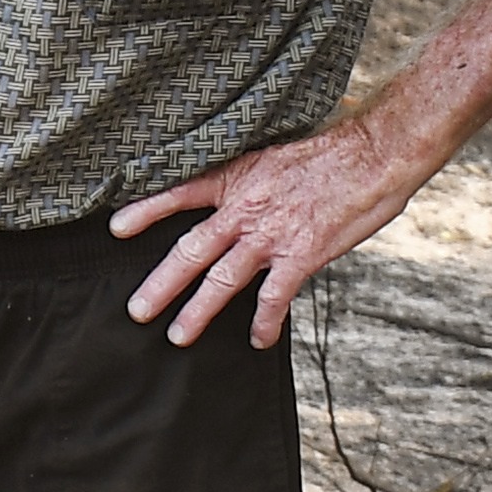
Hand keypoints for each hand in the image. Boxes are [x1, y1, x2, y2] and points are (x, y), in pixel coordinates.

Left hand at [110, 111, 436, 347]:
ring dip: (198, 311)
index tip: (116, 228)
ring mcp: (270, 235)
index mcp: (237, 177)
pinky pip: (274, 297)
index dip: (145, 211)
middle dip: (160, 284)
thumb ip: (252, 176)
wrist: (375, 153)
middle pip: (190, 251)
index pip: (178, 193)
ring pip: (222, 280)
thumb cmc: (332, 149)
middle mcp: (245, 209)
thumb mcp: (277, 151)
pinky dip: (264, 322)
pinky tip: (258, 341)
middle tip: (136, 311)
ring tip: (178, 336)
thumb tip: (240, 190)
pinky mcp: (300, 256)